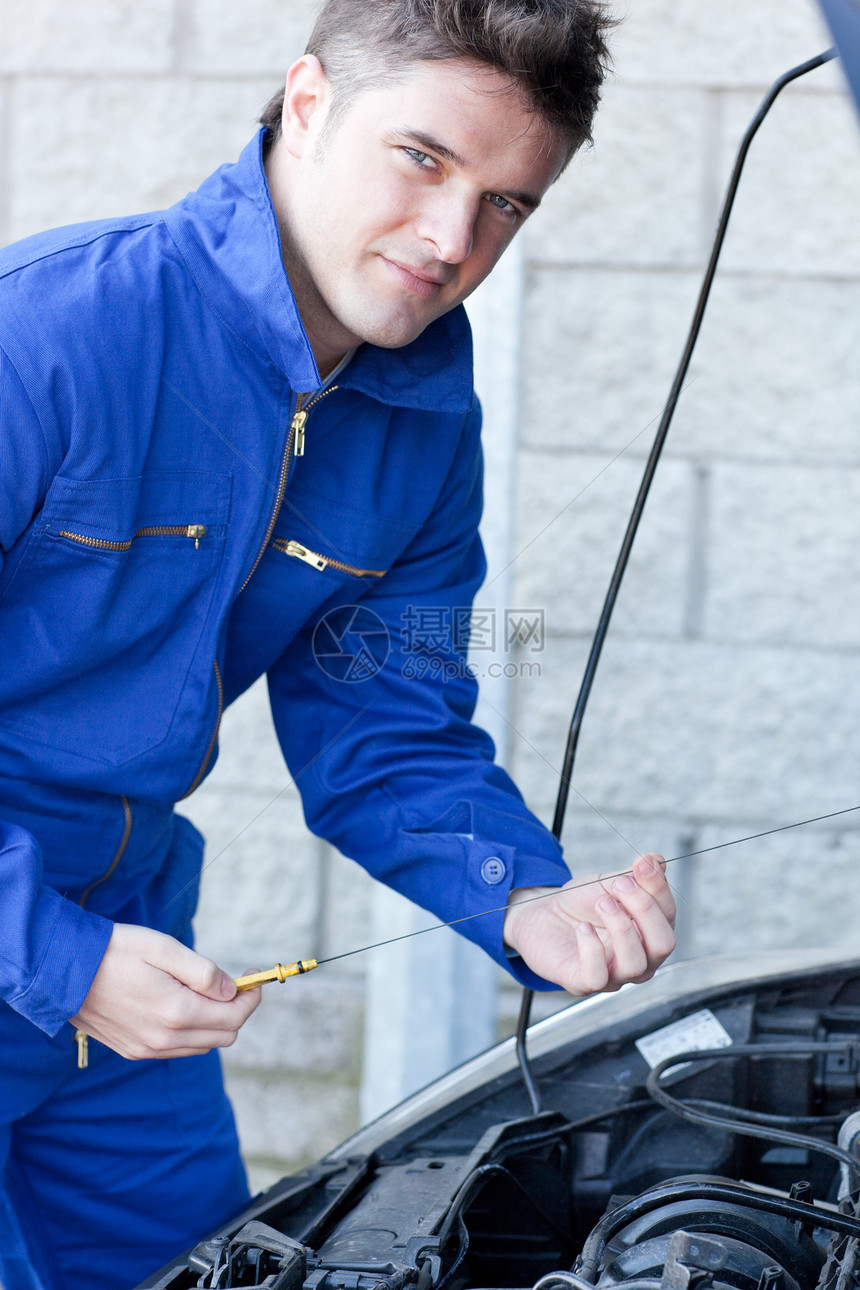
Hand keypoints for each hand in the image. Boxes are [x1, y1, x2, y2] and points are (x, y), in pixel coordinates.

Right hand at [70, 923, 261, 1059]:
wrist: (64, 971)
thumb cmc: (116, 951)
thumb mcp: (165, 949)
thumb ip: (203, 973)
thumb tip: (232, 990)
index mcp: (176, 1013)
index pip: (234, 1017)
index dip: (251, 996)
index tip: (253, 976)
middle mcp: (164, 1039)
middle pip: (224, 1036)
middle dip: (237, 1010)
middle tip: (235, 983)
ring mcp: (147, 1049)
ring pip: (202, 1045)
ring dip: (214, 1022)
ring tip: (206, 991)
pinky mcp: (133, 1050)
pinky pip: (177, 1048)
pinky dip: (191, 1031)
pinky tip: (181, 1004)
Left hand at [503, 853, 675, 995]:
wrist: (543, 916)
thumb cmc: (581, 903)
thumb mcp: (607, 883)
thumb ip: (632, 875)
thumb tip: (657, 860)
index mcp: (650, 933)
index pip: (669, 916)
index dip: (658, 889)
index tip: (642, 864)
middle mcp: (640, 958)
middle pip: (662, 945)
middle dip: (645, 910)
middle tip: (621, 885)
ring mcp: (615, 975)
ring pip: (635, 964)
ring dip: (620, 928)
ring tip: (601, 902)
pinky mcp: (584, 983)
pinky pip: (597, 977)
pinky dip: (592, 949)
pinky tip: (583, 928)